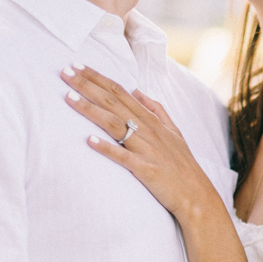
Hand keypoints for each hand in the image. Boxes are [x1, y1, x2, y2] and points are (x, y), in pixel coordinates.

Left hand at [61, 64, 214, 220]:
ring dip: (90, 110)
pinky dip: (107, 148)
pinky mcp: (146, 170)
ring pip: (114, 124)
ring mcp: (147, 149)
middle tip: (65, 72)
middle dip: (88, 86)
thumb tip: (137, 90)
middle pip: (113, 102)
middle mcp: (148, 130)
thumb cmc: (183, 165)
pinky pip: (123, 157)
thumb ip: (156, 109)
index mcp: (152, 120)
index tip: (77, 66)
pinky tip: (89, 140)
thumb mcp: (173, 131)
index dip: (98, 78)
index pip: (121, 92)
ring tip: (68, 98)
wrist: (197, 195)